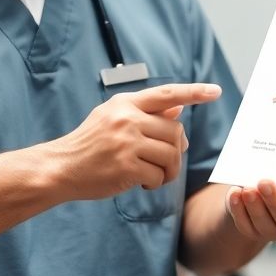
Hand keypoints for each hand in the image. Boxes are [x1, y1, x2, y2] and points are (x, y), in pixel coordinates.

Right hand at [48, 83, 220, 200]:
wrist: (61, 167)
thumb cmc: (90, 144)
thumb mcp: (113, 118)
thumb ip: (145, 113)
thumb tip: (178, 109)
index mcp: (126, 103)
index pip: (167, 94)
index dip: (193, 91)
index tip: (214, 91)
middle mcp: (127, 118)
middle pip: (175, 131)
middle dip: (175, 151)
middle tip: (164, 163)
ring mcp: (126, 142)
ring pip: (170, 155)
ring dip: (168, 171)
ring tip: (154, 176)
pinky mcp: (125, 166)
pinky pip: (158, 176)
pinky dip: (155, 184)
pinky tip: (141, 184)